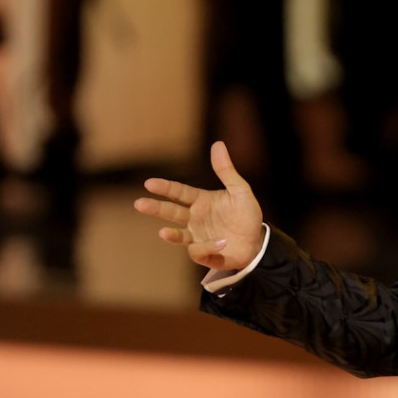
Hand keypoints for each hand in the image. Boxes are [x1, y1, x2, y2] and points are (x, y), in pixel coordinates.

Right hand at [133, 141, 263, 270]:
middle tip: (139, 203)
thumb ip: (226, 171)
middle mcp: (194, 218)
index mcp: (200, 201)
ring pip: (178, 235)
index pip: (179, 192)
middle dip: (155, 208)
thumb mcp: (240, 191)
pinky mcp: (204, 254)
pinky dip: (208, 246)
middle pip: (171, 212)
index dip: (165, 187)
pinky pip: (199, 250)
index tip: (149, 183)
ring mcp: (197, 237)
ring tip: (163, 232)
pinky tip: (221, 242)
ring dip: (171, 235)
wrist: (258, 242)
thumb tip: (218, 144)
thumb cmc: (247, 215)